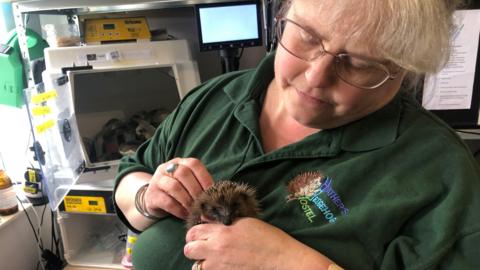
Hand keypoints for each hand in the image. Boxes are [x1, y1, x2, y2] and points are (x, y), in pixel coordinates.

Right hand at [144, 157, 213, 219]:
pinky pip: (167, 202)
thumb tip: (217, 198)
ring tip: (195, 210)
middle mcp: (167, 168)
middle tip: (204, 203)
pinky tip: (185, 215)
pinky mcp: (152, 195)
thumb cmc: (177, 192)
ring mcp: (157, 180)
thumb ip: (200, 186)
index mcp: (180, 162)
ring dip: (188, 200)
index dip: (205, 177)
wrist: (153, 199)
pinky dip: (179, 209)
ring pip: (174, 186)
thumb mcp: (187, 184)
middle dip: (196, 190)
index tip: (212, 192)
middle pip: (183, 174)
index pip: (194, 164)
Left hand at [184, 218, 332, 269]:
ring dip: (202, 262)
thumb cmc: (266, 237)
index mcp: (221, 233)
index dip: (194, 233)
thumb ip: (222, 221)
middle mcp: (216, 250)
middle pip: (189, 250)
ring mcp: (219, 267)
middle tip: (203, 247)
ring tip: (214, 259)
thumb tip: (205, 219)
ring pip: (197, 266)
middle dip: (193, 248)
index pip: (193, 232)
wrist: (280, 258)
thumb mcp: (244, 222)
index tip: (200, 234)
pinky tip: (222, 266)